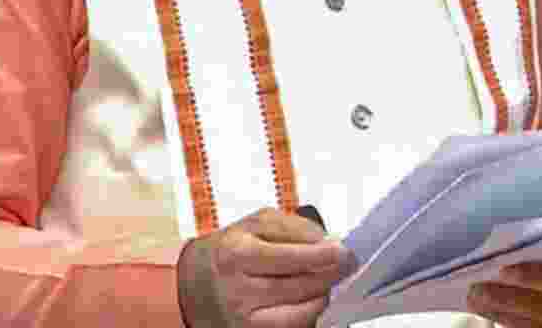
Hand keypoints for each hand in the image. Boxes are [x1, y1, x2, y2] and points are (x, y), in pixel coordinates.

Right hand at [177, 207, 356, 327]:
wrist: (195, 285)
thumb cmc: (229, 251)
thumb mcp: (253, 224)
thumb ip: (292, 226)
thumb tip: (326, 240)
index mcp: (237, 252)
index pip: (292, 254)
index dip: (325, 254)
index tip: (344, 251)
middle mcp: (238, 287)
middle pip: (300, 283)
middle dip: (330, 274)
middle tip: (346, 265)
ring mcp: (244, 316)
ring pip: (301, 311)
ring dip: (323, 294)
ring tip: (328, 281)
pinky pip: (293, 327)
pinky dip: (310, 314)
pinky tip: (313, 300)